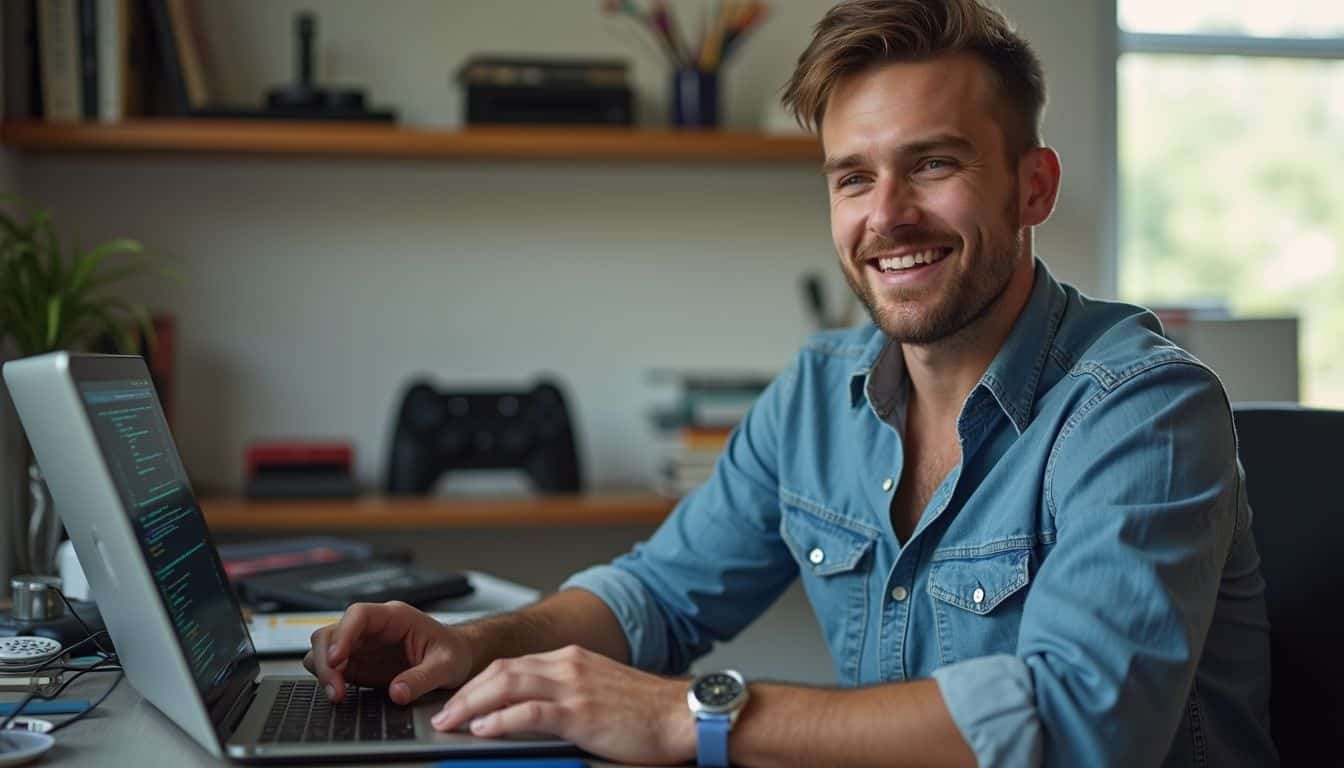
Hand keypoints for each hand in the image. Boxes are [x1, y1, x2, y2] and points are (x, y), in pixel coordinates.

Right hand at [302, 600, 474, 705]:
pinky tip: (340, 694)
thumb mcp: (446, 665)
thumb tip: (397, 693)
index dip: (343, 634)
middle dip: (327, 660)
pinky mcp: (359, 663)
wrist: (456, 656)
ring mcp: (363, 645)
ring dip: (324, 670)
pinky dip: (329, 679)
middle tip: (336, 690)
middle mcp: (373, 628)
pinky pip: (332, 667)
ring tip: (337, 695)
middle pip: (333, 632)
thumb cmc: (452, 652)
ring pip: (326, 648)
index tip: (338, 659)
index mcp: (395, 617)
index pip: (358, 614)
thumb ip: (422, 678)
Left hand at [431, 645, 694, 765]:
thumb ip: (569, 694)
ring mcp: (574, 687)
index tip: (460, 698)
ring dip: (472, 704)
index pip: (512, 664)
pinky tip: (483, 729)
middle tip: (443, 711)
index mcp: (573, 659)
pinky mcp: (581, 712)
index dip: (480, 681)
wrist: (684, 714)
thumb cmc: (649, 711)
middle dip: (466, 691)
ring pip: (507, 685)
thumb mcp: (601, 691)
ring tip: (451, 720)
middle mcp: (569, 665)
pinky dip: (500, 719)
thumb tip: (535, 714)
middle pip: (501, 670)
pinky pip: (530, 711)